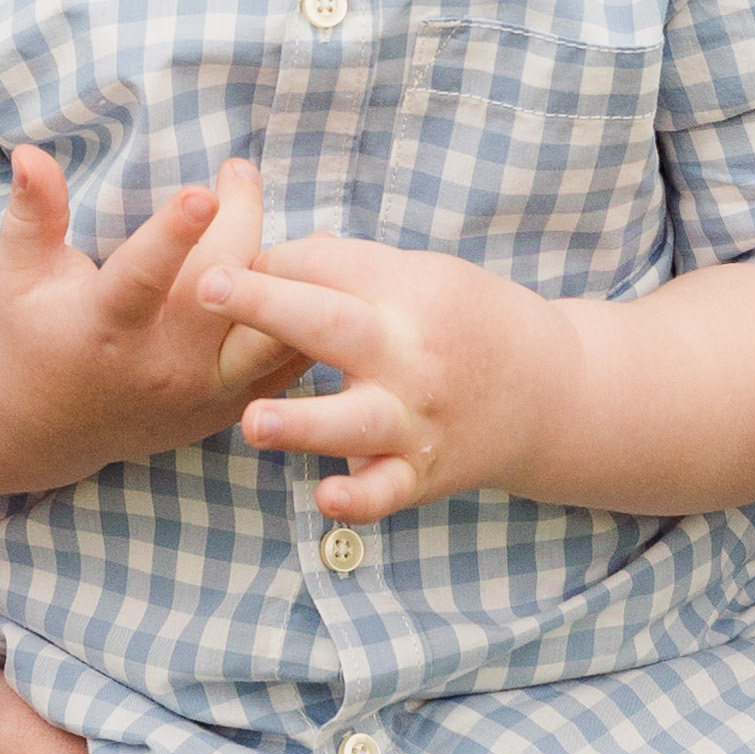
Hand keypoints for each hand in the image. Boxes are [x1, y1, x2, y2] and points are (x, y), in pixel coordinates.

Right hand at [0, 150, 303, 487]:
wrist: (47, 426)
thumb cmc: (31, 332)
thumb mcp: (17, 273)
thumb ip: (33, 212)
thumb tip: (29, 152)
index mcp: (104, 327)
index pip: (141, 279)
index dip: (172, 237)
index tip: (202, 192)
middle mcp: (159, 365)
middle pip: (217, 289)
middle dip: (239, 221)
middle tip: (240, 170)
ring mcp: (202, 393)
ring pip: (267, 336)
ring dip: (291, 282)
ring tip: (310, 231)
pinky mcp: (231, 405)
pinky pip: (286, 364)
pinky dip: (308, 319)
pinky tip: (321, 273)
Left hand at [202, 232, 562, 519]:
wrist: (549, 391)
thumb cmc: (463, 320)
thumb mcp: (419, 273)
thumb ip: (345, 269)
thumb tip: (264, 255)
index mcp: (404, 291)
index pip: (321, 267)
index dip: (266, 264)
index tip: (222, 267)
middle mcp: (408, 353)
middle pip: (332, 325)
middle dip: (267, 306)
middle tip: (206, 286)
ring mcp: (414, 418)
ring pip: (353, 421)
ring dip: (302, 422)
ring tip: (252, 422)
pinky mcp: (420, 473)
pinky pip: (386, 491)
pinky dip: (359, 498)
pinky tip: (325, 498)